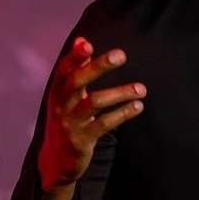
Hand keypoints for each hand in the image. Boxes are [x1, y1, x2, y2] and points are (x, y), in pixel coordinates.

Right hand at [37, 37, 145, 191]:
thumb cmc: (66, 119)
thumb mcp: (65, 95)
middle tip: (121, 55)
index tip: (87, 43)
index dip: (74, 56)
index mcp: (57, 91)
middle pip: (77, 81)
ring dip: (120, 93)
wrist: (56, 160)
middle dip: (98, 67)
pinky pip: (104, 124)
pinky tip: (138, 106)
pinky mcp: (82, 140)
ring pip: (94, 102)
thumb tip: (82, 39)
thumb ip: (75, 68)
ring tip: (142, 89)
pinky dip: (122, 114)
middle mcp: (61, 105)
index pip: (64, 69)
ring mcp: (71, 123)